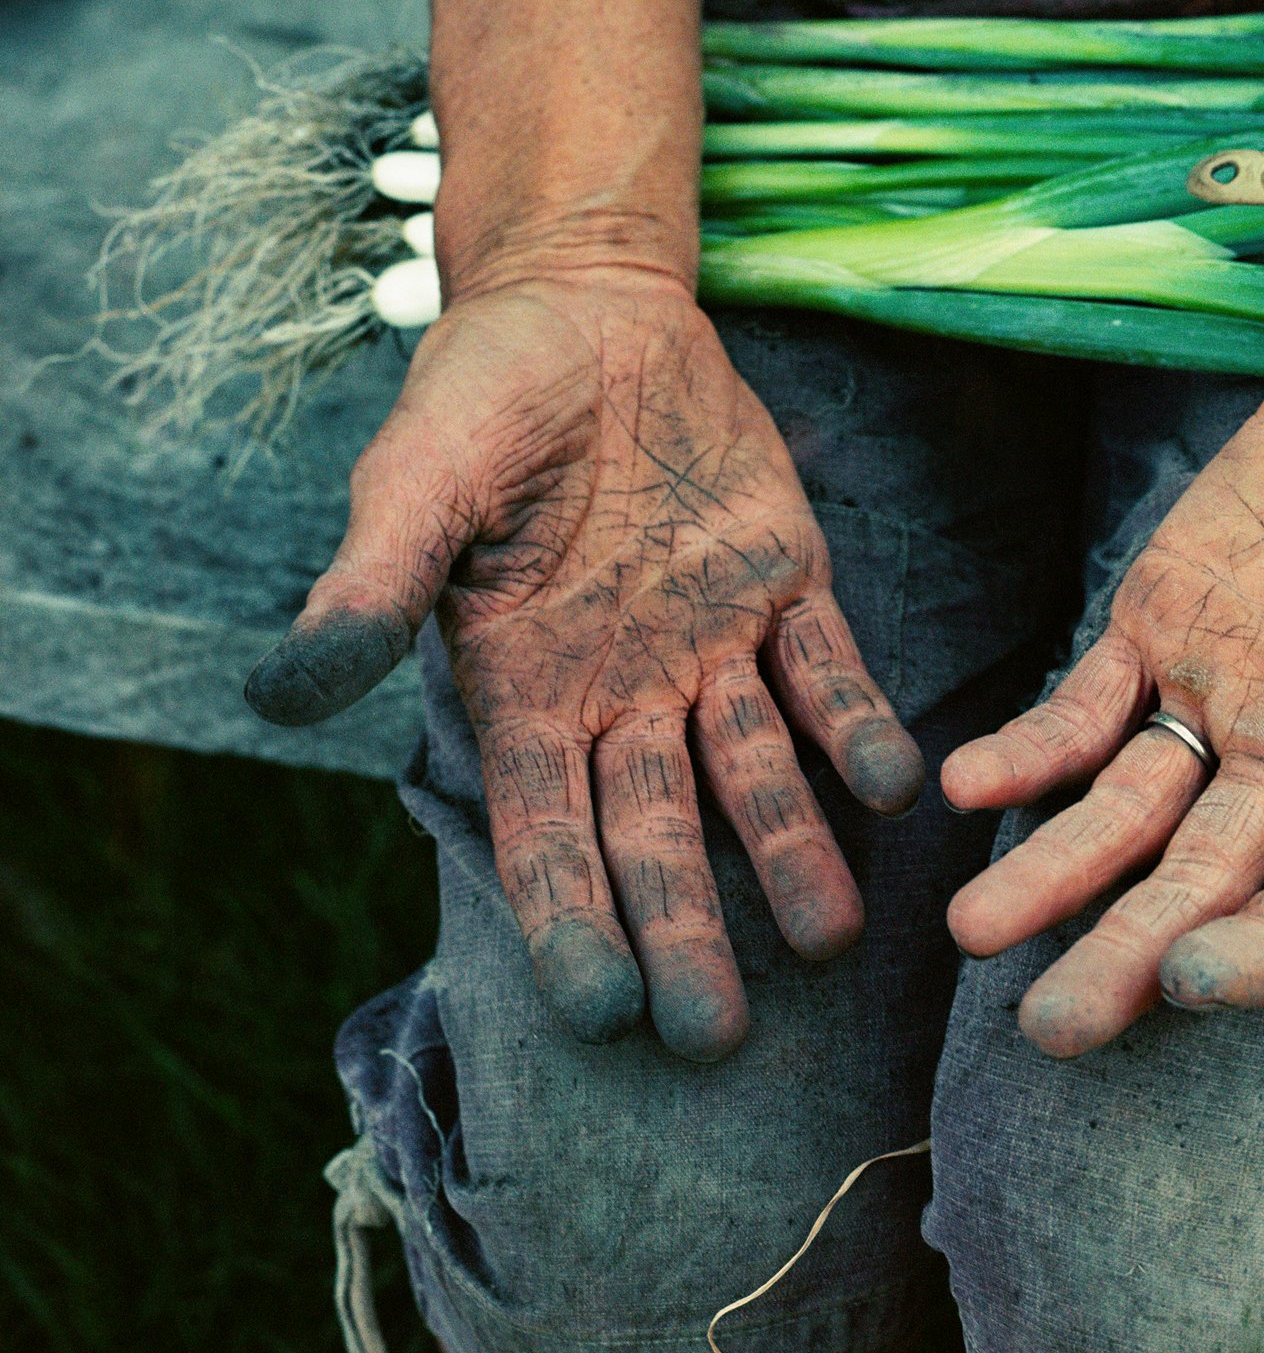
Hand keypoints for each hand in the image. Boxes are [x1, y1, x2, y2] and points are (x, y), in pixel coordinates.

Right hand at [245, 271, 921, 1059]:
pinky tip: (895, 786)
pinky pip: (828, 670)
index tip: (600, 1008)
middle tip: (718, 1038)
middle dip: (686, 930)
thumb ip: (372, 587)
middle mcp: (624, 689)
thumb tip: (279, 693)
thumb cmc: (481, 401)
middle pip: (656, 831)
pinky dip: (858, 724)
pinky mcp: (787, 582)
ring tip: (831, 938)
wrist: (587, 313)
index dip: (570, 918)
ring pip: (755, 770)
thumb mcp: (416, 482)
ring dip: (792, 851)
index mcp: (525, 687)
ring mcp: (712, 643)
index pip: (544, 829)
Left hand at [941, 254, 1263, 1057]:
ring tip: (973, 928)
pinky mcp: (1156, 628)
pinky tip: (964, 781)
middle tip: (1052, 1028)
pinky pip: (1083, 706)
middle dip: (1130, 955)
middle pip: (1206, 886)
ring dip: (1054, 870)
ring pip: (1127, 816)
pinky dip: (1029, 746)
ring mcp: (1221, 700)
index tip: (1201, 983)